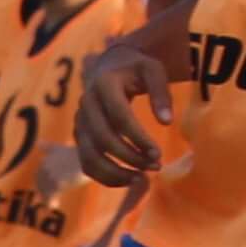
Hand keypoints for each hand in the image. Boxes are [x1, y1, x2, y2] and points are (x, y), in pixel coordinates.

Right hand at [71, 40, 178, 184]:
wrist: (109, 67)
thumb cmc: (135, 69)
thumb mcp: (152, 70)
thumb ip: (161, 92)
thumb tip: (166, 122)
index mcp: (103, 84)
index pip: (119, 116)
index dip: (138, 138)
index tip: (158, 154)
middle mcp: (86, 104)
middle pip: (103, 139)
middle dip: (130, 157)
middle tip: (156, 167)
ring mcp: (79, 122)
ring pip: (90, 156)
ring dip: (116, 173)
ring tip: (142, 179)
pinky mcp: (79, 136)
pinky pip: (87, 163)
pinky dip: (106, 177)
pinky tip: (128, 179)